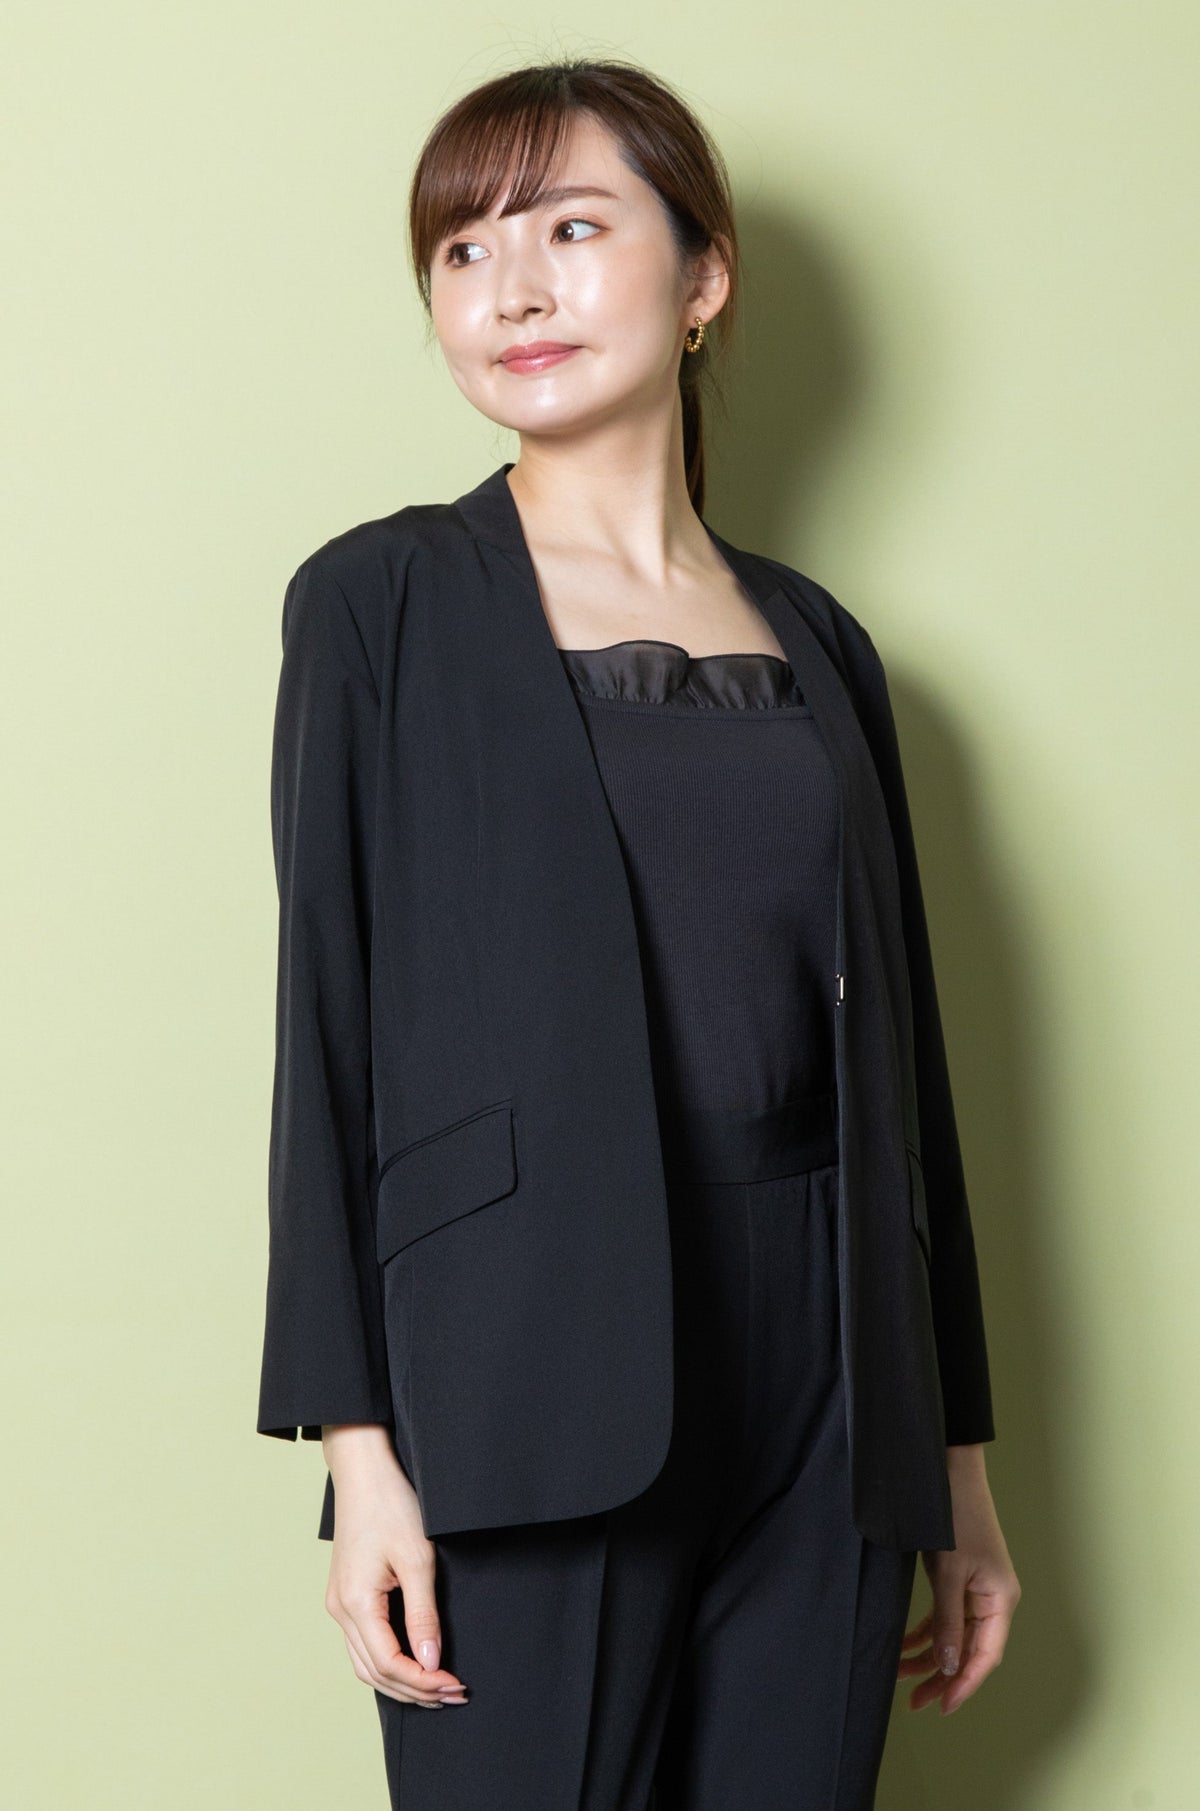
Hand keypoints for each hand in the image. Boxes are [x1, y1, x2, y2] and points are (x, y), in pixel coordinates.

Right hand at [320, 1424, 469, 1708]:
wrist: (364, 1471)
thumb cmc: (391, 1506)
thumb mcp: (417, 1559)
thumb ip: (423, 1615)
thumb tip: (431, 1663)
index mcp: (355, 1603)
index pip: (390, 1664)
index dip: (424, 1683)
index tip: (456, 1686)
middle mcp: (340, 1611)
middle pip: (375, 1672)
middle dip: (415, 1690)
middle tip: (455, 1695)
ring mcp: (339, 1604)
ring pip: (366, 1663)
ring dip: (401, 1681)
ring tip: (438, 1688)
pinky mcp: (345, 1595)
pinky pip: (363, 1645)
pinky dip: (388, 1663)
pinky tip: (413, 1663)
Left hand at [898, 1443, 1020, 1715]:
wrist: (950, 1471)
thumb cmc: (954, 1516)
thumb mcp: (949, 1572)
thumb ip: (948, 1620)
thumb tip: (947, 1666)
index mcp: (1000, 1601)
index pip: (985, 1656)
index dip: (964, 1684)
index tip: (942, 1707)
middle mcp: (993, 1599)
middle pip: (970, 1651)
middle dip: (943, 1676)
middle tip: (916, 1701)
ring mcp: (977, 1589)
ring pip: (955, 1636)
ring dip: (931, 1656)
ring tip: (902, 1676)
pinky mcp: (960, 1578)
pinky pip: (946, 1616)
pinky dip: (927, 1631)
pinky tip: (907, 1645)